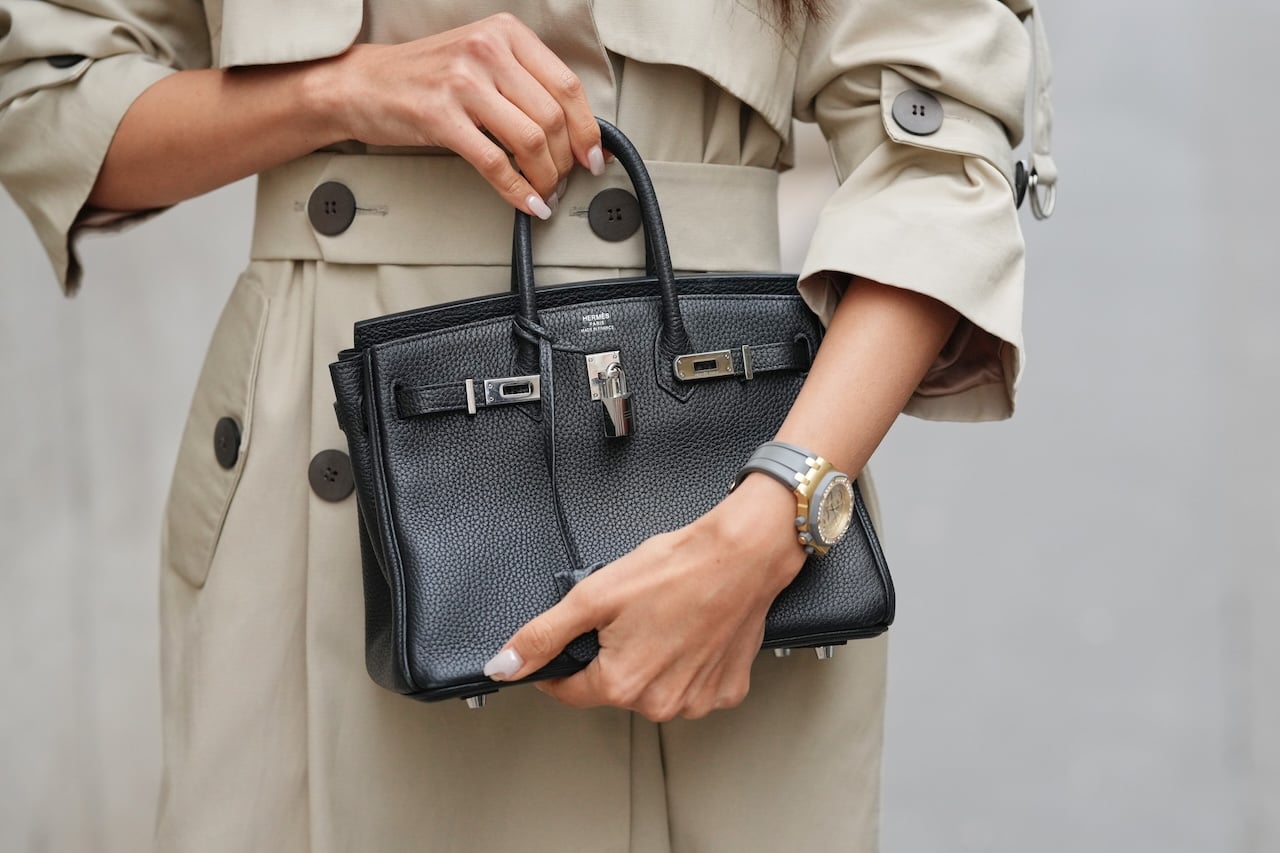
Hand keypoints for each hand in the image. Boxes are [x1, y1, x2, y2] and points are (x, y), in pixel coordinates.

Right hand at [317, 13, 603, 217]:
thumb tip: (573, 129)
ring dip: (546, 177)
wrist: (362, 84)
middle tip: (566, 179)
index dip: (587, 129)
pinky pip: (495, 162)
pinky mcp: (441, 116)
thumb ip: (524, 84)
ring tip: (545, 192)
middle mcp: (487, 51)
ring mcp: (463, 82)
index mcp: (505, 33)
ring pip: (530, 140)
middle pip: (552, 116)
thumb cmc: (424, 76)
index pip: (567, 85)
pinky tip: (526, 202)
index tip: (593, 155)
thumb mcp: (481, 60)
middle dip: (566, 160)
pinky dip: (518, 190)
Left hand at [484, 476, 806, 720]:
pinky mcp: (726, 690)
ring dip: (652, 660)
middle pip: (614, 688)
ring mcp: (697, 700)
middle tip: (632, 614)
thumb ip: (544, 635)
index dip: (563, 661)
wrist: (742, 555)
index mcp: (622, 684)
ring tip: (666, 619)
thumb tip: (504, 664)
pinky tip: (692, 631)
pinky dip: (688, 662)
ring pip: (653, 688)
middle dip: (613, 655)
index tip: (579, 636)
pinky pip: (693, 684)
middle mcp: (660, 703)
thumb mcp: (594, 594)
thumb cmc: (677, 568)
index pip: (567, 690)